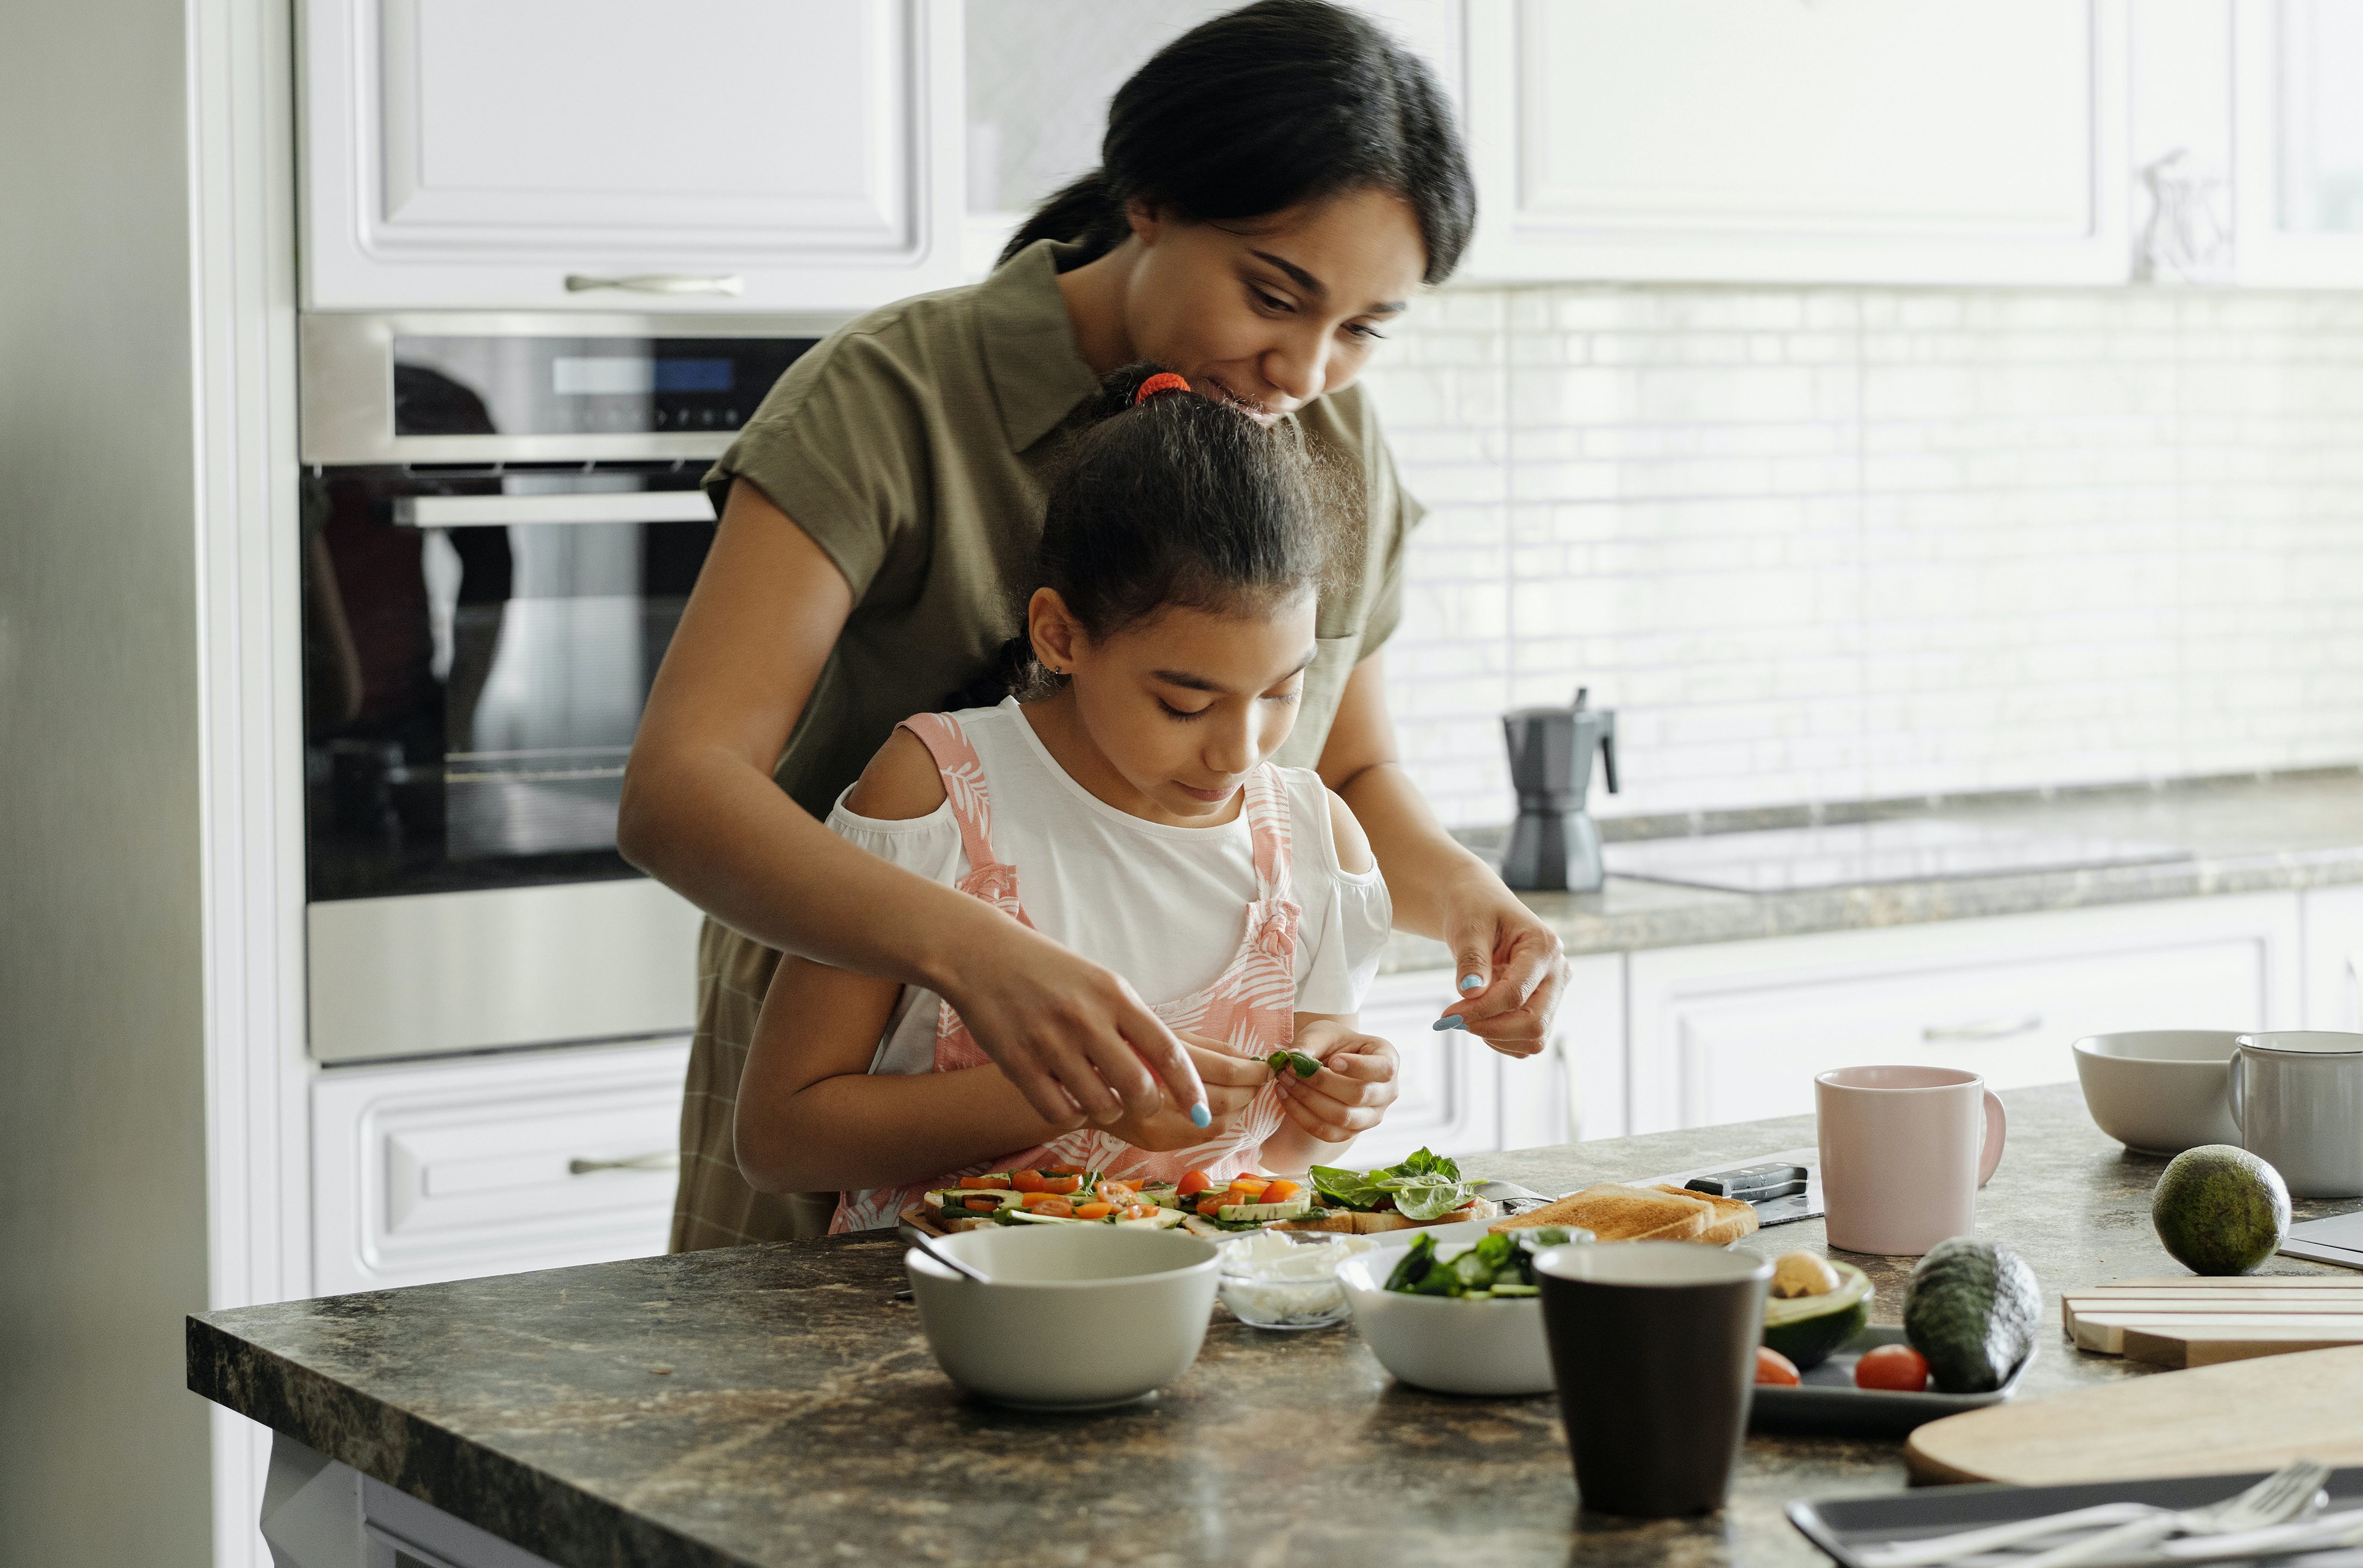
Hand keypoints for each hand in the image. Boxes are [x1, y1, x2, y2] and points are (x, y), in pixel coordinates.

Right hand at [937, 913, 1206, 1130]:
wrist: (982, 956)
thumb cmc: (1050, 972)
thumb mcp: (1100, 984)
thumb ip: (1131, 1024)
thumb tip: (1168, 1076)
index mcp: (1115, 995)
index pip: (1168, 1051)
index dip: (1190, 1088)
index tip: (1202, 1111)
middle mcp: (1086, 1019)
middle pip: (1138, 1088)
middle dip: (1147, 1105)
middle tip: (1140, 1102)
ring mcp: (1050, 1043)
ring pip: (1101, 1105)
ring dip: (1106, 1109)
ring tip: (1098, 1095)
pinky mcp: (1018, 1064)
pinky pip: (1059, 1112)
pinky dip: (1071, 1114)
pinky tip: (1068, 1099)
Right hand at [1105, 1033, 1265, 1151]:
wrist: (1076, 1077)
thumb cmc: (1125, 1045)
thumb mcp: (1166, 1033)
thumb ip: (1209, 1048)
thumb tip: (1249, 1060)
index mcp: (1158, 1054)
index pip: (1224, 1069)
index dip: (1252, 1070)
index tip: (1265, 1065)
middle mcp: (1154, 1093)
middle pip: (1224, 1099)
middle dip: (1250, 1090)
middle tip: (1258, 1078)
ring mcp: (1155, 1125)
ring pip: (1217, 1124)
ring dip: (1238, 1108)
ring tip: (1243, 1092)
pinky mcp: (1153, 1142)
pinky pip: (1200, 1137)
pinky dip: (1221, 1122)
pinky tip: (1221, 1108)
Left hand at [1275, 1020, 1400, 1143]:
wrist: (1329, 1064)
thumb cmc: (1332, 1044)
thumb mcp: (1323, 1033)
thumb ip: (1309, 1043)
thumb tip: (1293, 1059)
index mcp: (1388, 1060)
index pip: (1383, 1068)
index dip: (1359, 1067)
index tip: (1333, 1061)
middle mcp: (1387, 1092)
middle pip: (1359, 1095)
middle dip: (1320, 1083)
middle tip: (1291, 1069)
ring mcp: (1372, 1116)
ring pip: (1342, 1117)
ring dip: (1307, 1100)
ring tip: (1284, 1081)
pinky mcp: (1351, 1132)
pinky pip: (1327, 1132)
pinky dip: (1301, 1115)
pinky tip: (1284, 1096)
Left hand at [1432, 866, 1568, 1058]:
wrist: (1479, 909)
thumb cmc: (1474, 910)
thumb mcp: (1468, 927)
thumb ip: (1471, 959)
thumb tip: (1470, 993)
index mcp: (1544, 947)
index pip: (1516, 994)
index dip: (1480, 1010)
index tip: (1447, 1014)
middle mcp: (1557, 972)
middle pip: (1534, 1023)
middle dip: (1490, 1029)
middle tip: (1453, 1021)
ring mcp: (1553, 992)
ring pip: (1534, 1038)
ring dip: (1495, 1036)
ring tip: (1466, 1014)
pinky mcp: (1543, 1007)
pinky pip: (1527, 1041)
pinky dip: (1501, 1039)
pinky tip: (1480, 1019)